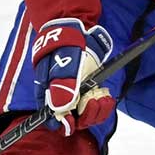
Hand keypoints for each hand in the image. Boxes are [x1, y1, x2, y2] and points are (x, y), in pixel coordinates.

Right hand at [32, 18, 114, 135]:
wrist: (77, 31)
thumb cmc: (65, 47)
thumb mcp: (63, 66)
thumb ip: (62, 87)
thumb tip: (60, 113)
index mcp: (48, 95)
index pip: (52, 121)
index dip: (63, 124)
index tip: (73, 121)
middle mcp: (62, 99)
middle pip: (73, 121)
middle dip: (85, 115)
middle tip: (93, 101)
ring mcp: (76, 95)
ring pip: (87, 116)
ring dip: (96, 111)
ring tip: (102, 97)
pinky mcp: (89, 91)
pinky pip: (96, 107)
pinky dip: (102, 105)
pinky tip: (106, 96)